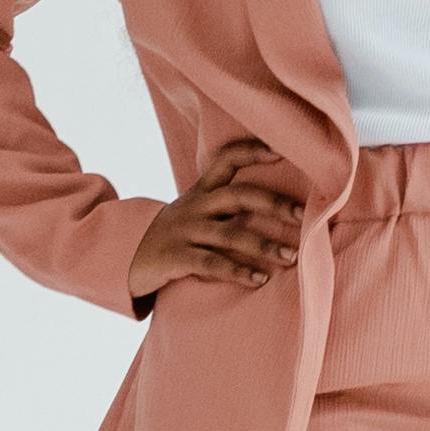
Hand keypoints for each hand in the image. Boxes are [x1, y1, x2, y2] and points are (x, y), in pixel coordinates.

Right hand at [130, 136, 306, 297]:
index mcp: (201, 191)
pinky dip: (238, 272)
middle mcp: (195, 206)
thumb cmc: (175, 235)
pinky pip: (212, 264)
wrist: (125, 256)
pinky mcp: (176, 258)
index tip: (283, 150)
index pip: (227, 159)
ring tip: (292, 257)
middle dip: (274, 204)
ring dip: (264, 246)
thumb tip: (279, 206)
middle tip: (304, 217)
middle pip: (239, 196)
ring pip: (230, 235)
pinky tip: (259, 280)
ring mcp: (185, 232)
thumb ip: (226, 206)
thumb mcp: (194, 211)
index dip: (254, 151)